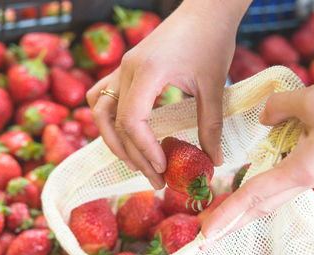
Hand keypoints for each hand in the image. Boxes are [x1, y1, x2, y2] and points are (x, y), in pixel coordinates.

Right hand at [86, 0, 251, 189]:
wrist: (205, 11)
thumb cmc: (212, 42)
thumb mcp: (214, 87)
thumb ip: (211, 126)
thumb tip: (214, 161)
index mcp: (147, 72)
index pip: (131, 121)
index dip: (144, 150)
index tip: (163, 169)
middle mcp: (126, 69)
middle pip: (112, 122)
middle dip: (132, 155)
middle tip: (155, 179)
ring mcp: (122, 67)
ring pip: (99, 109)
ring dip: (113, 138)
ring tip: (135, 161)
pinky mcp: (125, 68)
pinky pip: (102, 95)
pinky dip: (109, 118)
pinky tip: (127, 132)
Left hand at [201, 74, 313, 247]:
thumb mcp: (310, 100)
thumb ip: (278, 108)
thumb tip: (263, 118)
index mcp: (301, 169)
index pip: (254, 195)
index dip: (228, 213)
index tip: (207, 231)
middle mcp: (304, 178)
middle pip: (261, 205)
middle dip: (232, 220)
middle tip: (206, 232)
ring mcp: (312, 173)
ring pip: (271, 196)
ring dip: (245, 207)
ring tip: (222, 213)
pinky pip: (281, 181)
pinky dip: (261, 189)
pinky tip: (251, 186)